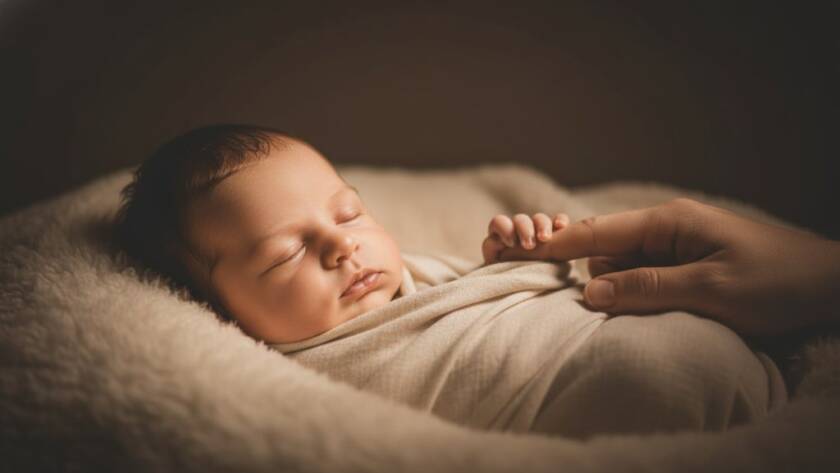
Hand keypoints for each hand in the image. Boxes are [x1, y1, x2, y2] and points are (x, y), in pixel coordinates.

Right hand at [494, 198, 839, 336]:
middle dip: (589, 273)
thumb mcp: (710, 291)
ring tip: (625, 309)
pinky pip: (647, 275)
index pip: (598, 231)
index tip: (517, 251)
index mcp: (669, 223)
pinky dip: (636, 292)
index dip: (556, 244)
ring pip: (625, 265)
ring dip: (618, 287)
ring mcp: (680, 245)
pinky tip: (641, 309)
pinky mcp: (690, 263)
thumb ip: (645, 288)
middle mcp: (669, 228)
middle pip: (607, 249)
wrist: (833, 284)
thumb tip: (590, 291)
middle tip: (573, 297)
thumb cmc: (780, 282)